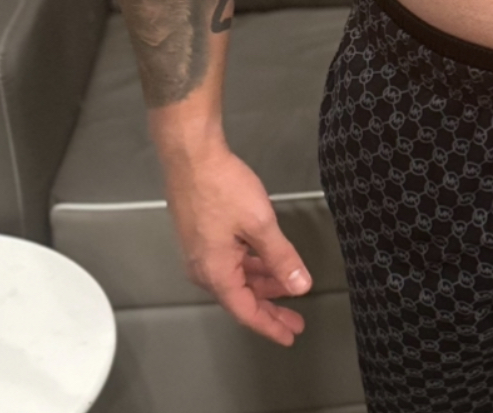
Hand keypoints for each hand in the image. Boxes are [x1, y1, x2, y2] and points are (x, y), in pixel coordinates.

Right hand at [162, 141, 312, 346]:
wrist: (191, 157)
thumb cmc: (225, 189)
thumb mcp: (260, 224)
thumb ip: (281, 258)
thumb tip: (300, 286)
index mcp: (216, 273)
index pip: (246, 311)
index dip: (270, 325)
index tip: (291, 335)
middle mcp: (203, 270)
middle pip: (240, 297)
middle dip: (270, 307)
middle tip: (295, 319)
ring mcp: (200, 253)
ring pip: (236, 278)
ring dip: (262, 284)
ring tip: (288, 288)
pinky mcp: (201, 236)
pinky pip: (229, 262)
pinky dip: (251, 266)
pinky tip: (267, 260)